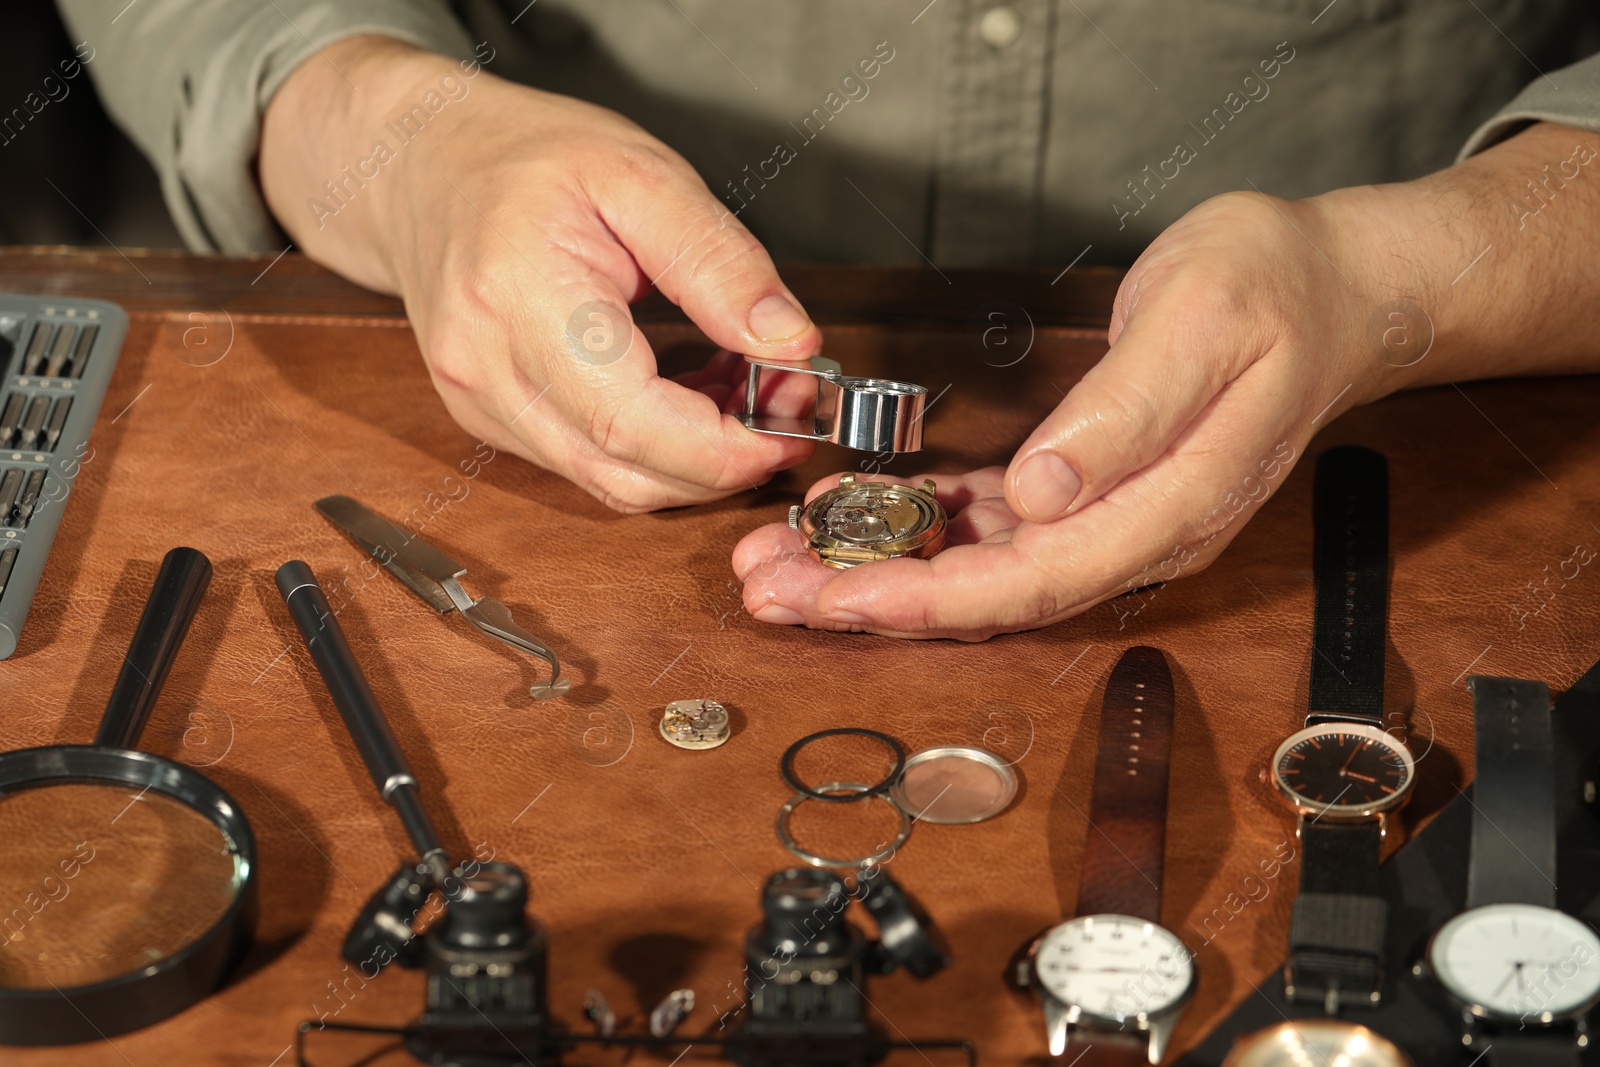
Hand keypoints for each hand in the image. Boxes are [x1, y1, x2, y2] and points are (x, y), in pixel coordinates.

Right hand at [261, 37, 820, 511]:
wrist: (419, 162)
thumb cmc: (524, 157)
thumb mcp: (641, 174)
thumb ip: (718, 262)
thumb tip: (790, 343)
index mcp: (518, 296)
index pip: (629, 420)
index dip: (722, 446)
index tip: (793, 420)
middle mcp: (485, 369)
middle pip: (622, 474)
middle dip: (724, 461)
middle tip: (789, 402)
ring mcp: (479, 405)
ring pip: (609, 484)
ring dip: (694, 460)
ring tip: (744, 388)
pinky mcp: (488, 422)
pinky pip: (588, 466)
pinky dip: (655, 450)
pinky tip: (689, 393)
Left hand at [735, 122, 1599, 638]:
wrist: (1333, 292)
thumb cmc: (1274, 293)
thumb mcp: (1204, 328)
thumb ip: (1126, 417)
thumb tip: (1041, 494)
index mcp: (1165, 511)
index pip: (1031, 581)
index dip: (929, 599)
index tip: (840, 599)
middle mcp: (1133, 533)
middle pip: (989, 596)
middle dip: (873, 599)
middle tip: (769, 592)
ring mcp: (1109, 517)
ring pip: (978, 570)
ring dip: (879, 572)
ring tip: (781, 566)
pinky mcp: (1088, 488)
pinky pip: (991, 527)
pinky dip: (919, 528)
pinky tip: (854, 521)